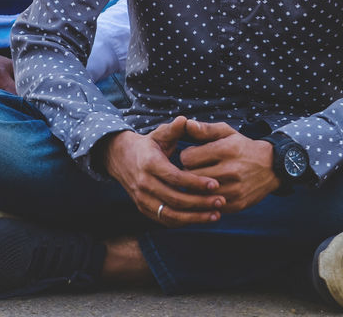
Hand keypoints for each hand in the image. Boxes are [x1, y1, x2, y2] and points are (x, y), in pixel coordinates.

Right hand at [102, 116, 223, 225]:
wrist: (120, 158)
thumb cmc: (147, 145)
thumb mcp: (159, 135)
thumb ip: (174, 129)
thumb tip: (185, 120)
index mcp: (149, 164)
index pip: (175, 177)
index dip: (196, 182)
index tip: (215, 184)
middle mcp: (144, 184)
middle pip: (175, 199)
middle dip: (200, 202)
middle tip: (221, 200)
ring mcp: (142, 198)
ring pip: (171, 214)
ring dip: (195, 217)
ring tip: (216, 214)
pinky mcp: (143, 209)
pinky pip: (166, 220)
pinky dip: (185, 221)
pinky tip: (202, 217)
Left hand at [178, 121, 279, 212]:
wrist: (272, 168)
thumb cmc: (242, 147)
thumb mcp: (227, 132)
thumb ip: (205, 128)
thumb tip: (186, 123)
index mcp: (225, 150)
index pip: (187, 158)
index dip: (186, 156)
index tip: (192, 155)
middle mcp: (231, 171)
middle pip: (191, 176)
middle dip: (189, 171)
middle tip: (196, 168)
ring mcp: (235, 190)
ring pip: (198, 193)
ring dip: (196, 187)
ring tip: (203, 178)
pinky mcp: (237, 204)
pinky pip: (210, 205)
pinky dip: (207, 198)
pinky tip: (212, 190)